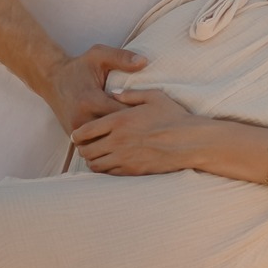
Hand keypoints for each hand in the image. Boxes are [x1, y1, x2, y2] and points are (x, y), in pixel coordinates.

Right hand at [41, 46, 144, 135]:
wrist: (52, 79)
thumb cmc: (79, 67)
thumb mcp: (99, 55)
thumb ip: (122, 57)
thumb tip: (144, 61)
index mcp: (91, 100)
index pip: (123, 115)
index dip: (140, 116)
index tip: (152, 114)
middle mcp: (82, 119)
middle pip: (115, 134)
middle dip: (133, 131)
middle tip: (149, 129)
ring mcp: (76, 131)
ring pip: (104, 145)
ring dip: (119, 142)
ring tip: (136, 136)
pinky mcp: (73, 137)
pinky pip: (94, 147)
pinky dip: (107, 145)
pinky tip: (120, 141)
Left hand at [71, 86, 197, 173]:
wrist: (190, 142)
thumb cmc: (174, 117)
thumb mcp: (153, 96)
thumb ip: (131, 94)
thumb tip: (114, 93)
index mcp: (119, 121)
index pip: (85, 130)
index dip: (78, 135)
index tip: (77, 135)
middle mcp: (117, 141)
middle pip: (86, 150)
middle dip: (82, 149)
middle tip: (84, 147)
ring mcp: (124, 158)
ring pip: (95, 164)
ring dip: (92, 160)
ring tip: (95, 156)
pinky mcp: (132, 171)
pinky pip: (109, 174)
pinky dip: (104, 170)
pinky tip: (109, 164)